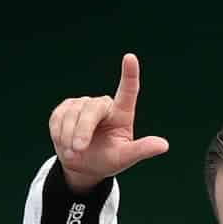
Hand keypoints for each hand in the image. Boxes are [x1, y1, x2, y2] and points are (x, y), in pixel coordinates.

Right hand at [47, 53, 169, 192]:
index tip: (130, 58)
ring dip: (69, 136)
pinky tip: (64, 144)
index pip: (127, 92)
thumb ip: (141, 150)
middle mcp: (103, 105)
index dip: (129, 74)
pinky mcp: (65, 107)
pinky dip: (59, 134)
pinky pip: (58, 117)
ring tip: (74, 152)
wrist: (83, 165)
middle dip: (83, 130)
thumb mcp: (125, 158)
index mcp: (122, 114)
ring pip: (72, 114)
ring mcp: (83, 104)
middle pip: (92, 108)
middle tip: (78, 150)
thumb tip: (164, 145)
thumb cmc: (107, 160)